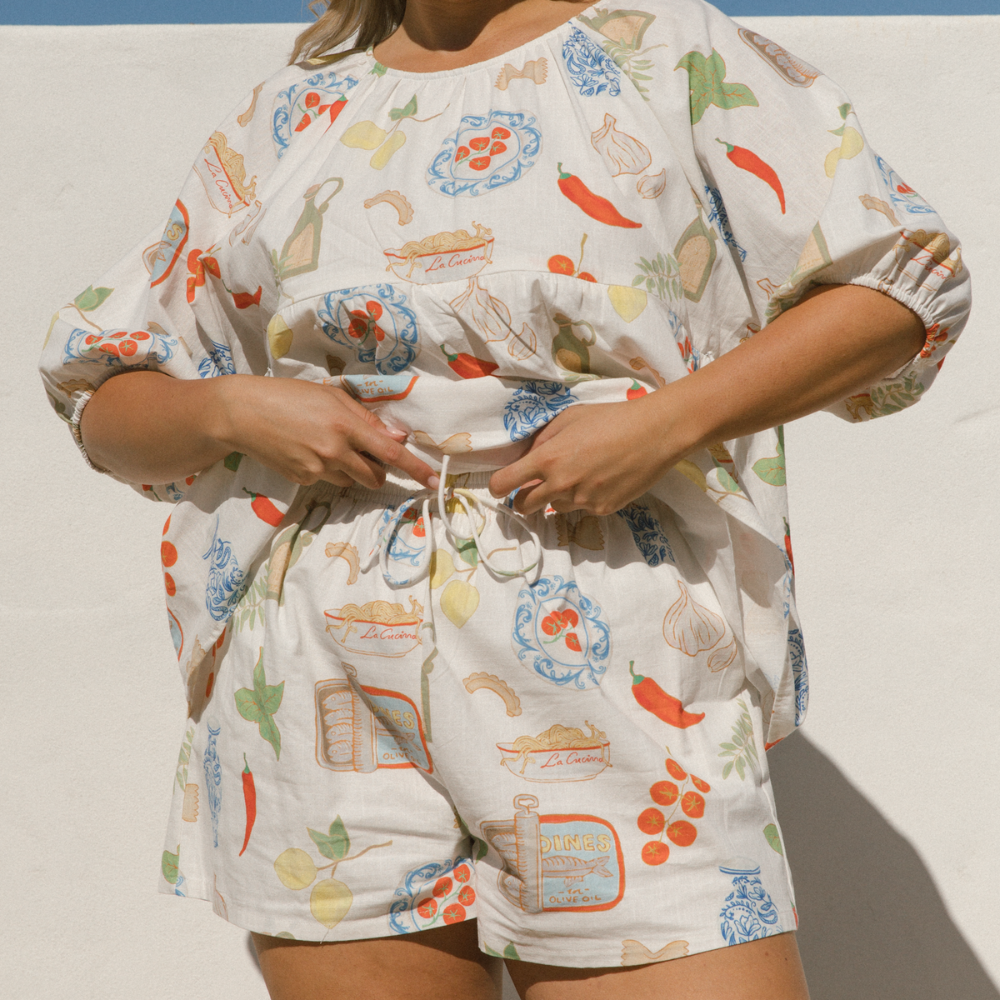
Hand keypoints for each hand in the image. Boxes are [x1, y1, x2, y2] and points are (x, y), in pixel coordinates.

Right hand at [219, 376, 437, 489]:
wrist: (242, 412)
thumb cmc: (290, 396)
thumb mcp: (332, 396)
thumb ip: (366, 418)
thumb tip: (397, 437)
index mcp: (346, 425)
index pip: (391, 453)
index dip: (416, 469)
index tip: (435, 482)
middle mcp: (335, 451)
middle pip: (375, 477)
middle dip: (377, 470)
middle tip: (363, 451)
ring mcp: (317, 469)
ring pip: (352, 481)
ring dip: (352, 470)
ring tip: (326, 445)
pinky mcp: (302, 480)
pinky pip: (328, 482)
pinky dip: (327, 471)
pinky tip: (307, 450)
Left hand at [488, 394, 686, 515]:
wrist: (654, 434)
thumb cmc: (610, 418)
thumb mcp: (568, 418)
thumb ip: (542, 440)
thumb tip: (527, 457)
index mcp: (547, 459)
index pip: (504, 484)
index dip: (497, 486)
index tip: (501, 486)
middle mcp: (560, 485)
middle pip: (524, 506)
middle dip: (523, 498)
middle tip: (533, 486)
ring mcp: (582, 501)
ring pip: (555, 507)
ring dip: (557, 496)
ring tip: (580, 473)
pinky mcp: (602, 510)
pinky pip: (582, 508)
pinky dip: (584, 498)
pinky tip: (600, 478)